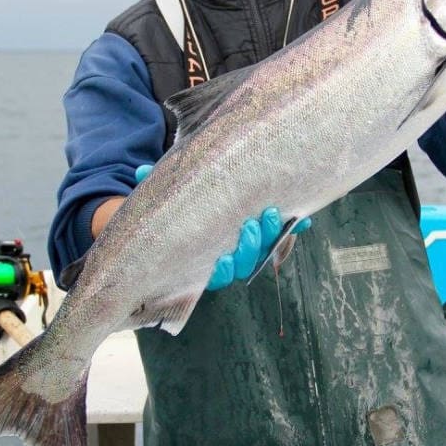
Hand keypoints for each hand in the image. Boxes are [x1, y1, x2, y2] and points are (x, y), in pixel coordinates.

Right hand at [135, 165, 310, 290]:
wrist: (192, 201)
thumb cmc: (174, 203)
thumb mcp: (163, 193)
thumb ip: (156, 185)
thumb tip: (143, 173)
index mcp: (203, 254)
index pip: (217, 272)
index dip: (224, 269)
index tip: (225, 258)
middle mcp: (227, 254)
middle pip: (246, 262)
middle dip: (251, 246)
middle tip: (253, 224)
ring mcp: (248, 243)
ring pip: (264, 251)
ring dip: (271, 236)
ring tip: (273, 214)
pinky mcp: (267, 231)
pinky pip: (283, 236)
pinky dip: (294, 228)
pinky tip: (303, 219)